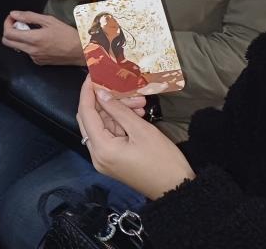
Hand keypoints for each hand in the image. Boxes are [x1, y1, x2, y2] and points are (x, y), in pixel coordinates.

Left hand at [2, 11, 84, 64]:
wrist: (81, 51)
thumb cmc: (67, 34)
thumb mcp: (49, 20)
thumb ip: (29, 17)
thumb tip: (13, 14)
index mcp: (33, 39)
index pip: (8, 33)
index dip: (7, 23)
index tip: (13, 18)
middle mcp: (31, 51)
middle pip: (7, 42)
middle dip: (9, 31)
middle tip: (18, 24)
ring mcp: (34, 58)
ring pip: (16, 47)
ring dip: (18, 38)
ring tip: (31, 30)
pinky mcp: (39, 62)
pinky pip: (27, 52)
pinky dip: (27, 45)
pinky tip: (39, 40)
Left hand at [77, 78, 194, 199]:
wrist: (179, 190)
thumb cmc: (164, 162)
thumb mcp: (141, 130)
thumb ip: (118, 110)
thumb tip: (101, 93)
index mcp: (101, 148)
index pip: (86, 113)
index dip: (88, 92)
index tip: (92, 75)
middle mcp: (97, 155)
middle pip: (92, 119)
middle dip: (106, 101)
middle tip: (122, 88)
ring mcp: (104, 159)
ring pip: (104, 125)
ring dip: (118, 111)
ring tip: (140, 102)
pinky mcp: (113, 160)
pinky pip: (111, 135)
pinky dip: (121, 122)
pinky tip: (137, 113)